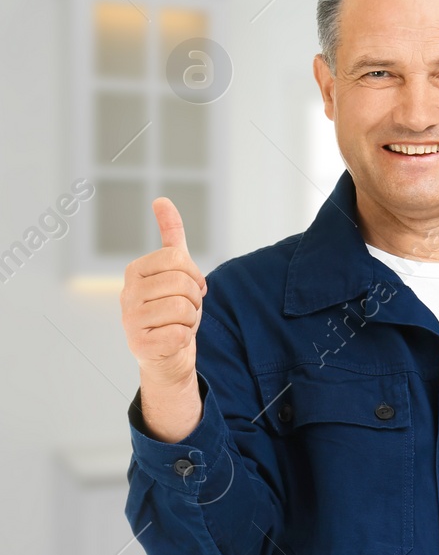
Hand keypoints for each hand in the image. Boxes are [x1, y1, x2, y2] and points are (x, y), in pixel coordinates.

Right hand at [120, 198, 205, 440]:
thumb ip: (171, 235)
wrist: (168, 354)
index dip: (194, 274)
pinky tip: (173, 340)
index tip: (189, 287)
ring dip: (192, 319)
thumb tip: (161, 199)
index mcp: (135, 271)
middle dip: (195, 299)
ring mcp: (130, 320)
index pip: (178, 258)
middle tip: (185, 310)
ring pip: (184, 308)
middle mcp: (127, 294)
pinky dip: (186, 338)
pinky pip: (180, 333)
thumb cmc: (173, 309)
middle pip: (183, 283)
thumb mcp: (175, 269)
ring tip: (178, 324)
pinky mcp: (140, 346)